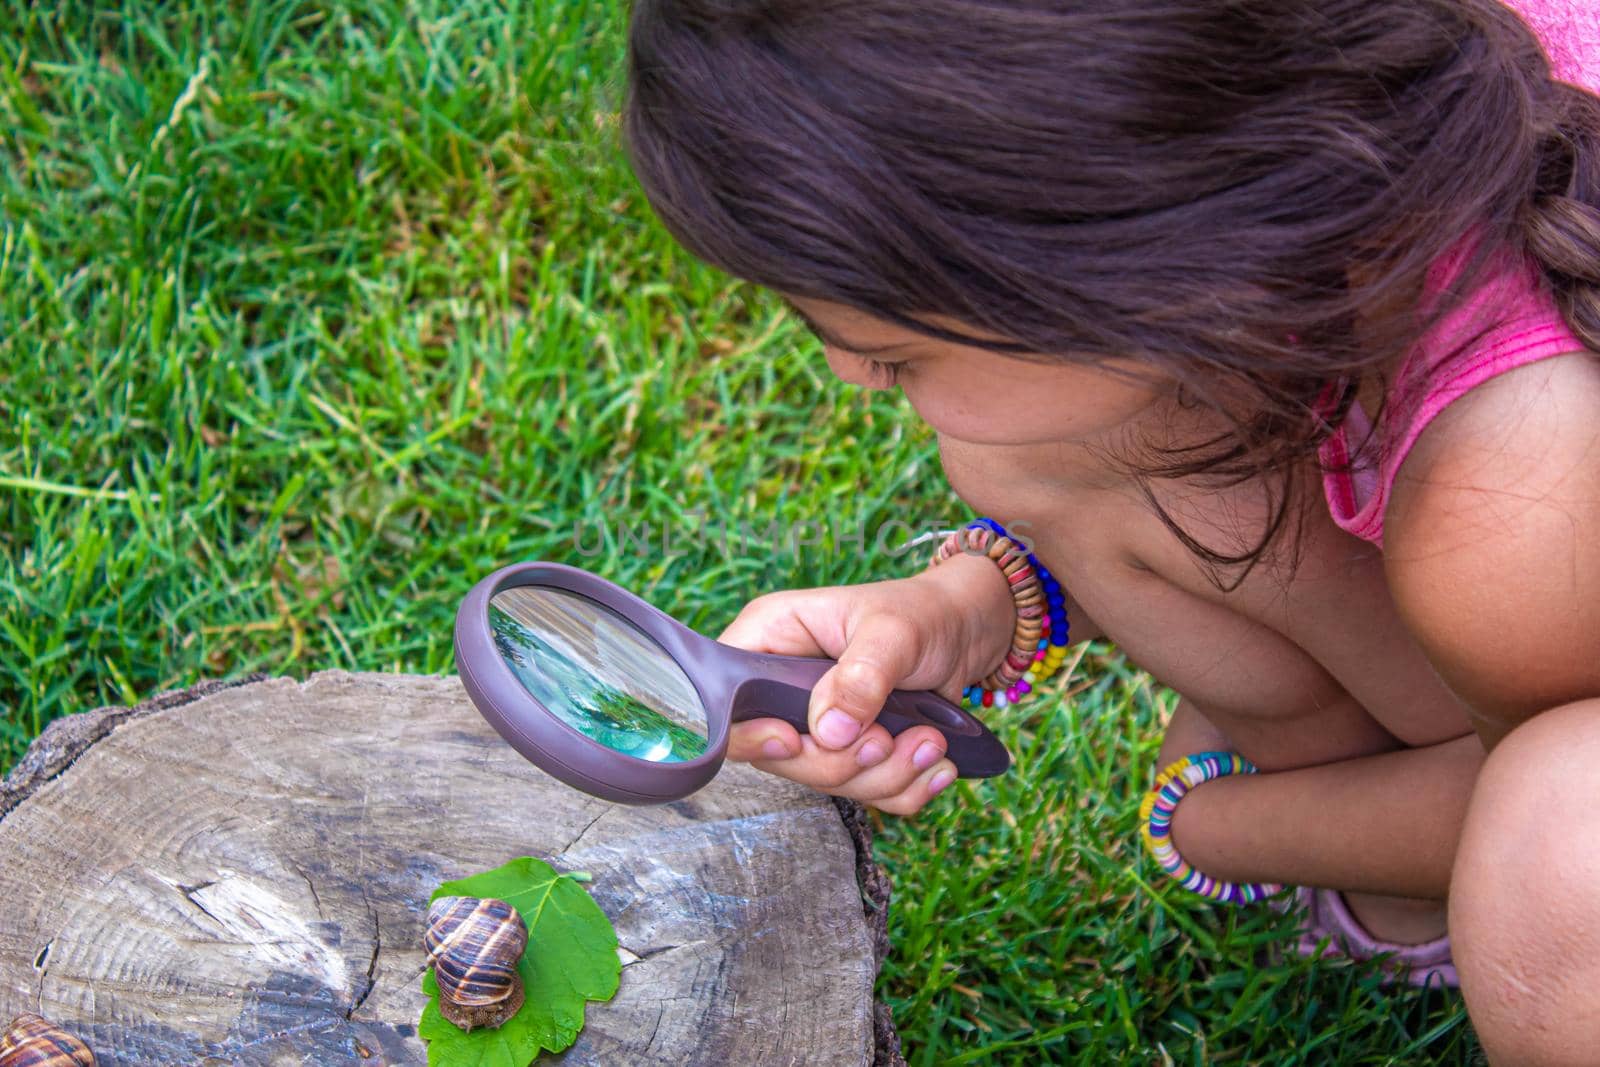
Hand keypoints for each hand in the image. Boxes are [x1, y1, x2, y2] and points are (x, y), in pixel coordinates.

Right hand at [717, 552, 1013, 814]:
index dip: (751, 735)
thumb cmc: (922, 613)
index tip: (795, 741)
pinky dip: (905, 788)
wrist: (966, 631)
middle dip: (841, 762)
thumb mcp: (894, 632)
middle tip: (888, 739)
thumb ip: (860, 677)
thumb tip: (829, 732)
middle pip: (778, 757)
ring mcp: (815, 724)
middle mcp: (782, 687)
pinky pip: (865, 794)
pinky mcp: (849, 751)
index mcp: (770, 639)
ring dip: (885, 775)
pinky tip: (937, 763)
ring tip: (932, 742)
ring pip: (825, 781)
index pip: (727, 701)